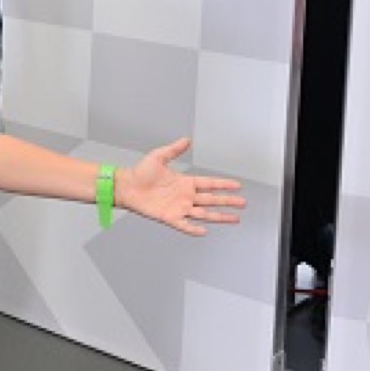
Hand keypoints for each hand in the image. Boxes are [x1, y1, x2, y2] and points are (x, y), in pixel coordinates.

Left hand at [116, 139, 245, 236]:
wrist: (126, 186)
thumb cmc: (140, 172)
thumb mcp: (159, 156)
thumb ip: (174, 149)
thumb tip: (187, 140)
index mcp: (185, 182)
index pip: (209, 183)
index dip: (224, 184)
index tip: (237, 185)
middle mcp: (185, 196)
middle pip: (212, 200)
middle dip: (228, 201)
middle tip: (243, 203)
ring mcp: (179, 207)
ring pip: (204, 213)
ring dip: (219, 216)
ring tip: (235, 219)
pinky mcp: (169, 217)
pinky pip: (184, 225)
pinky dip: (194, 228)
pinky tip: (204, 230)